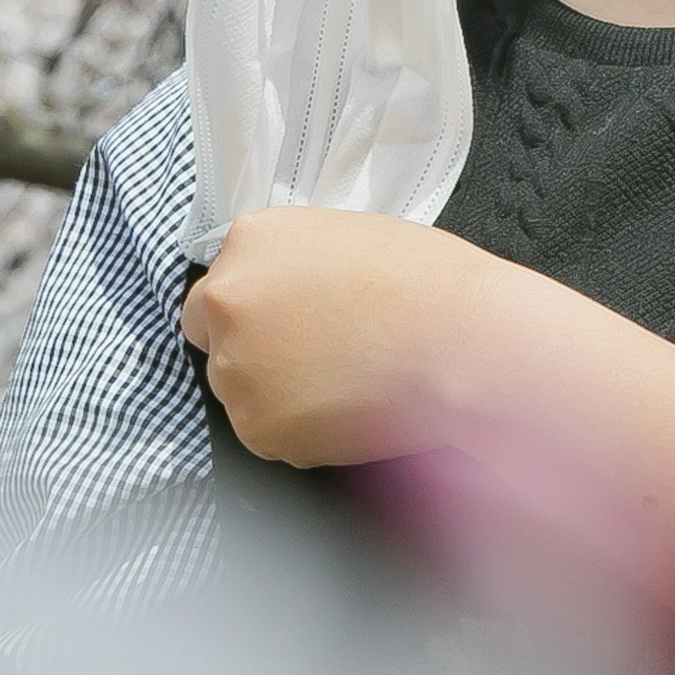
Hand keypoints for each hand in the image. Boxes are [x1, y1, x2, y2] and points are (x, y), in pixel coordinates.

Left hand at [179, 206, 528, 466]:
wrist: (460, 340)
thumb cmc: (428, 282)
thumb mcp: (346, 238)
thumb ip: (294, 265)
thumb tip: (288, 296)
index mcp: (251, 240)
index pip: (215, 288)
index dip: (250, 313)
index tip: (283, 326)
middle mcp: (228, 300)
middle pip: (213, 341)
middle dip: (252, 352)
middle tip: (314, 360)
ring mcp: (236, 368)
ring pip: (241, 392)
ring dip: (277, 395)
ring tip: (346, 384)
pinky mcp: (258, 428)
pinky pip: (270, 435)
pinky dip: (303, 431)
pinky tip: (352, 409)